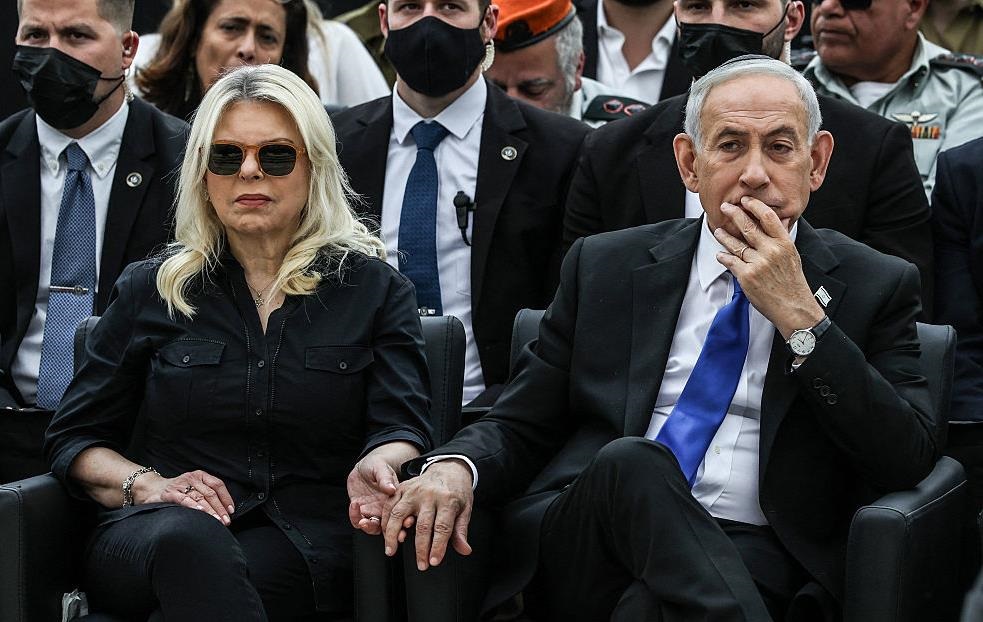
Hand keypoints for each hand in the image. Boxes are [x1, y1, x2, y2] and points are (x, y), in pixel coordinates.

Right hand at [134, 469, 234, 525]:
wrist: (151, 488)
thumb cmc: (176, 491)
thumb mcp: (192, 487)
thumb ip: (205, 494)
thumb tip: (223, 510)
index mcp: (200, 475)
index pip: (218, 485)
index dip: (226, 498)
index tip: (231, 510)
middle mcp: (192, 478)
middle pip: (210, 493)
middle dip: (220, 508)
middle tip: (226, 520)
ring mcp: (181, 485)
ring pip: (200, 497)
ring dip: (210, 510)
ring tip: (218, 520)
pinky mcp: (170, 493)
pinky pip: (184, 499)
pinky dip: (194, 506)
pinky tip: (201, 512)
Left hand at [347, 454, 399, 534]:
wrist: (364, 465)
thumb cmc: (377, 464)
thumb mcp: (381, 468)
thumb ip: (385, 478)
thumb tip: (391, 489)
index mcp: (394, 499)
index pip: (402, 515)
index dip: (404, 522)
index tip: (405, 523)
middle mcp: (385, 508)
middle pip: (389, 526)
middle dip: (388, 533)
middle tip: (384, 533)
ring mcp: (373, 510)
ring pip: (373, 527)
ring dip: (369, 528)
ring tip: (363, 522)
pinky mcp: (360, 510)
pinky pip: (357, 520)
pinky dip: (355, 517)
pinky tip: (354, 505)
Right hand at [383, 460, 473, 570]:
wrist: (448, 468)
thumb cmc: (456, 491)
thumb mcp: (465, 509)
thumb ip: (461, 531)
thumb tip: (464, 550)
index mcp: (448, 500)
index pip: (442, 528)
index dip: (438, 547)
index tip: (434, 561)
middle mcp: (429, 495)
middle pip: (422, 525)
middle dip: (420, 549)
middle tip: (421, 565)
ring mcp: (414, 490)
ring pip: (399, 514)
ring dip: (392, 535)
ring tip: (391, 551)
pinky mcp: (402, 487)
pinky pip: (389, 505)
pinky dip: (385, 520)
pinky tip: (386, 533)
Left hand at [714, 196, 824, 337]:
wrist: (793, 307)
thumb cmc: (792, 283)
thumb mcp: (793, 256)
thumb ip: (782, 239)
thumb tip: (779, 220)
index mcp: (784, 243)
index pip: (768, 217)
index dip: (754, 205)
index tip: (745, 200)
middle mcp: (771, 251)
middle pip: (748, 227)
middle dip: (734, 214)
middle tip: (725, 207)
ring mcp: (758, 263)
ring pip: (735, 244)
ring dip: (724, 236)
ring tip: (718, 231)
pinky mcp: (747, 276)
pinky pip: (730, 261)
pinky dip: (724, 257)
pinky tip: (720, 254)